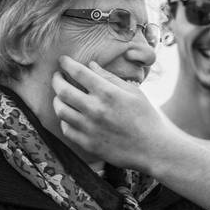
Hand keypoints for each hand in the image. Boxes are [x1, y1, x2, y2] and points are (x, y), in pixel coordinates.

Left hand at [52, 56, 168, 172]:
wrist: (154, 148)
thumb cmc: (147, 116)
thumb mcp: (132, 91)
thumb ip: (109, 77)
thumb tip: (91, 65)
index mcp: (108, 93)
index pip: (79, 72)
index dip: (67, 63)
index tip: (63, 60)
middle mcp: (95, 109)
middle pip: (63, 90)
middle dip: (56, 79)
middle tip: (57, 75)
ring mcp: (90, 128)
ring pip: (60, 110)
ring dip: (57, 99)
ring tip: (60, 95)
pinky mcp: (88, 144)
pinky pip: (66, 129)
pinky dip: (65, 120)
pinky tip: (69, 115)